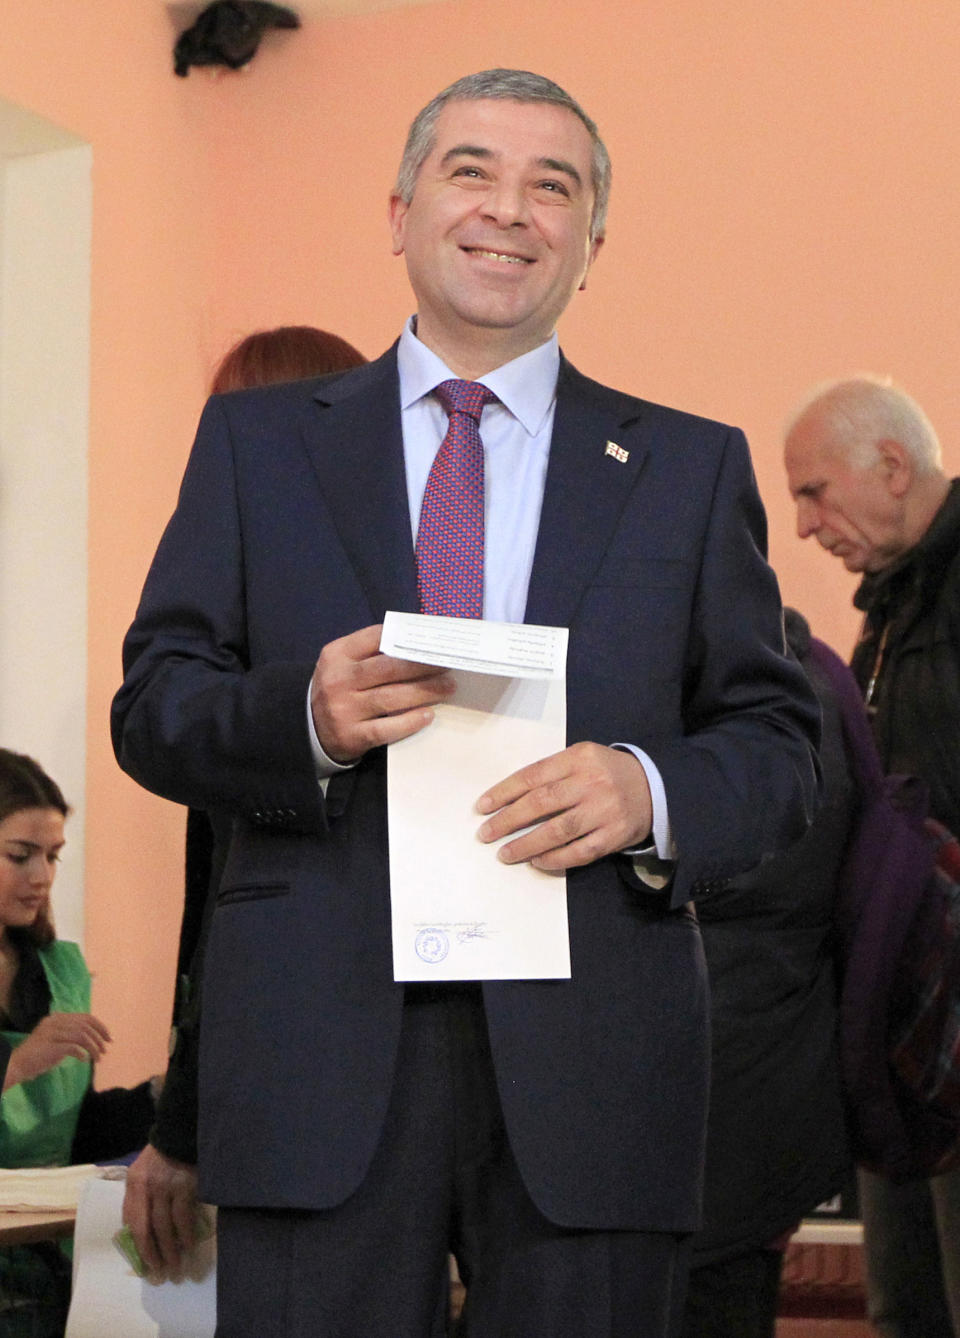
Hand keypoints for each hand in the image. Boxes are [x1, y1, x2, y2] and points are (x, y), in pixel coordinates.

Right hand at [3, 1011, 110, 1087]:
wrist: (18, 1065)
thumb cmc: (39, 1055)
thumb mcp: (57, 1040)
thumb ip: (71, 1035)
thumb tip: (94, 1038)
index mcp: (57, 1018)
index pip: (85, 1017)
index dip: (100, 1027)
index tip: (108, 1038)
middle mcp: (55, 1022)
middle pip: (86, 1025)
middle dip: (99, 1037)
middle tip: (105, 1049)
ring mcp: (52, 1032)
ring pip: (82, 1036)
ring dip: (93, 1047)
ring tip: (98, 1058)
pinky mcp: (51, 1045)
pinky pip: (74, 1047)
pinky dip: (83, 1053)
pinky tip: (84, 1060)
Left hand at [123, 1144, 199, 1279]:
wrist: (181, 1132)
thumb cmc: (161, 1155)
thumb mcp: (142, 1172)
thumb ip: (139, 1196)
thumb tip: (141, 1230)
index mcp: (133, 1183)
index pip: (130, 1221)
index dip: (136, 1244)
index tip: (143, 1262)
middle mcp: (146, 1187)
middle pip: (145, 1228)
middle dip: (152, 1254)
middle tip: (159, 1272)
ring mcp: (166, 1187)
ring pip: (164, 1226)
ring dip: (170, 1250)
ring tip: (175, 1267)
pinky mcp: (185, 1186)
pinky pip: (183, 1216)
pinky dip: (186, 1234)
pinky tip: (189, 1247)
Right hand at [310, 623, 454, 762]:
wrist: (307, 727)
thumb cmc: (338, 688)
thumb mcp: (343, 663)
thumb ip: (371, 652)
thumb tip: (419, 642)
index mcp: (338, 654)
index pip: (377, 638)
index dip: (408, 637)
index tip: (433, 639)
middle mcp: (339, 680)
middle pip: (389, 669)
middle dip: (423, 665)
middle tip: (448, 664)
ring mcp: (344, 709)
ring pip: (391, 697)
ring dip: (425, 691)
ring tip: (448, 687)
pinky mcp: (351, 735)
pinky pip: (386, 729)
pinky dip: (409, 722)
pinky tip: (428, 715)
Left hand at [476, 743, 652, 871]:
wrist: (656, 786)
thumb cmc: (607, 773)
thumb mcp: (582, 758)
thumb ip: (552, 772)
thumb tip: (509, 798)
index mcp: (579, 758)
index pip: (533, 775)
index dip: (504, 792)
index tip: (482, 807)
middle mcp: (592, 782)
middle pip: (542, 803)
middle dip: (508, 820)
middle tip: (486, 834)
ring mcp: (605, 810)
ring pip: (559, 830)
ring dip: (527, 845)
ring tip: (505, 854)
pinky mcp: (616, 835)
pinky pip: (580, 851)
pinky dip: (556, 859)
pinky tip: (538, 861)